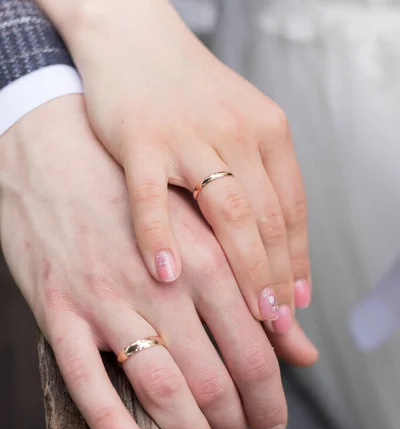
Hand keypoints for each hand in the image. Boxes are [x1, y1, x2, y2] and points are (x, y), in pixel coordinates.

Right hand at [0, 96, 316, 428]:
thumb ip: (254, 294)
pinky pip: (86, 383)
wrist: (52, 150)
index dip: (271, 396)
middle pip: (215, 375)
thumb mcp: (200, 232)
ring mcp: (107, 299)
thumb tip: (303, 350)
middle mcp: (163, 283)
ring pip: (161, 386)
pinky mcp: (59, 311)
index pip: (256, 347)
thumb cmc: (134, 196)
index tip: (274, 420)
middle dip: (237, 419)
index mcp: (206, 260)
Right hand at [38, 0, 311, 333]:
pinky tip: (168, 275)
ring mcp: (187, 136)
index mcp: (266, 131)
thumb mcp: (239, 126)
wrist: (134, 38)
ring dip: (243, 268)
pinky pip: (152, 197)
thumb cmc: (188, 94)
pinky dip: (161, 238)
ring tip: (250, 312)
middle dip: (277, 276)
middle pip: (267, 218)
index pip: (292, 210)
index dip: (298, 262)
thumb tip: (280, 248)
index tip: (299, 302)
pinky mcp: (140, 139)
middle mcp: (235, 133)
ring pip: (226, 212)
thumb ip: (260, 181)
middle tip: (280, 322)